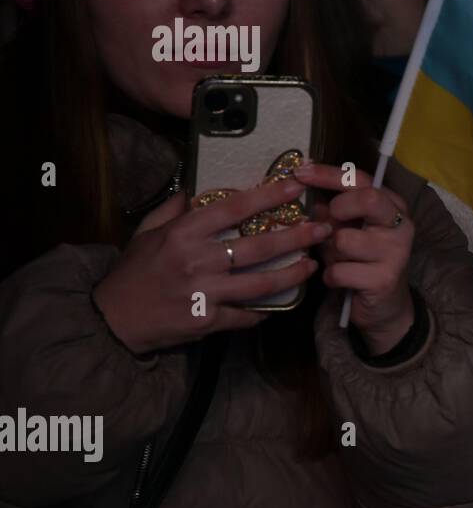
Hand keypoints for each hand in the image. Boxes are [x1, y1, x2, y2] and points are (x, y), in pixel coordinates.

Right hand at [92, 178, 330, 354]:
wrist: (113, 319)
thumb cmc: (133, 272)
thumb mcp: (146, 233)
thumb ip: (172, 209)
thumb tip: (194, 188)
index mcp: (183, 234)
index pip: (233, 208)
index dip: (268, 196)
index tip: (296, 187)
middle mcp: (197, 261)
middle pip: (258, 246)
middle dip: (296, 236)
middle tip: (322, 229)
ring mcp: (204, 292)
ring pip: (261, 283)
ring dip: (293, 274)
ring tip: (313, 265)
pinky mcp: (208, 320)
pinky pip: (246, 315)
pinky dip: (265, 310)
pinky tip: (283, 302)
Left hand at [292, 162, 414, 356]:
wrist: (385, 307)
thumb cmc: (362, 262)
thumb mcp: (349, 231)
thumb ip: (333, 213)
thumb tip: (308, 197)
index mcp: (393, 206)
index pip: (361, 180)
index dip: (328, 174)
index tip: (300, 171)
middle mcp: (401, 225)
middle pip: (367, 199)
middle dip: (338, 209)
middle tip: (329, 225)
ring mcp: (396, 253)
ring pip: (344, 240)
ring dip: (331, 253)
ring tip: (340, 262)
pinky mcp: (384, 279)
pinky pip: (339, 270)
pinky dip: (331, 277)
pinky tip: (342, 281)